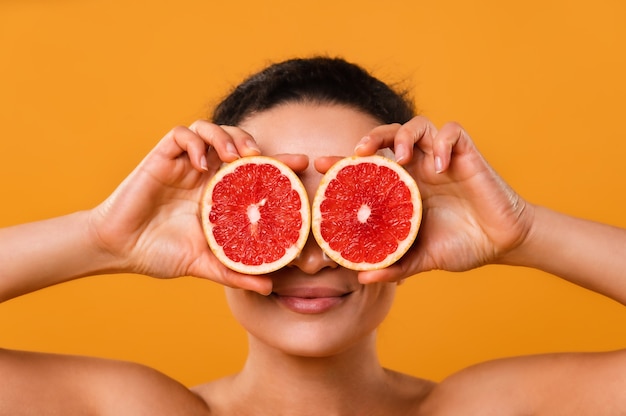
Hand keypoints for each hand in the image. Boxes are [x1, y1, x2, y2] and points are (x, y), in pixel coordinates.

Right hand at [88, 121, 272, 293]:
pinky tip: (202, 165)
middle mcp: (205, 175)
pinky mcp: (161, 157)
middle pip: (235, 142)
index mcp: (219, 194)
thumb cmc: (160, 253)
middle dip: (252, 142)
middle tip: (264, 157)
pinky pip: (180, 135)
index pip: (254, 171)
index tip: (302, 162)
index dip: (279, 162)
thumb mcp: (204, 264)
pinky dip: (195, 143)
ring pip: (210, 130)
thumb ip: (234, 272)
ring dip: (225, 136)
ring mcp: (184, 164)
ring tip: (235, 156)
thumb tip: (269, 287)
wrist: (120, 248)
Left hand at [353, 116, 534, 282]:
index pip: (369, 166)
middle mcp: (418, 168)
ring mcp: (442, 159)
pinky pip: (453, 133)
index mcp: (403, 187)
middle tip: (358, 152)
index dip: (344, 162)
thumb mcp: (422, 258)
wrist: (502, 244)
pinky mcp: (467, 155)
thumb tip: (361, 277)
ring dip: (405, 136)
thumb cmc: (461, 246)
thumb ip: (394, 264)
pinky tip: (439, 166)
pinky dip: (443, 143)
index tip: (320, 166)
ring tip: (400, 157)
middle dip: (371, 138)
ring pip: (418, 126)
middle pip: (388, 136)